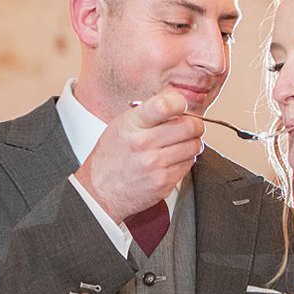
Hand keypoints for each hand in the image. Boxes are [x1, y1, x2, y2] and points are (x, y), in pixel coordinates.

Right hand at [75, 89, 203, 220]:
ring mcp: (155, 164)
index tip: (181, 106)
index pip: (165, 105)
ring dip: (192, 143)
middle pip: (189, 126)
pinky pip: (188, 165)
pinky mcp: (163, 182)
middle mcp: (143, 143)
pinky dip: (185, 160)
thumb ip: (149, 112)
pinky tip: (172, 160)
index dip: (180, 103)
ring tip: (180, 144)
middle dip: (194, 125)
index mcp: (132, 124)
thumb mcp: (122, 125)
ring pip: (194, 146)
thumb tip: (178, 102)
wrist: (99, 191)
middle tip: (190, 126)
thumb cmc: (111, 156)